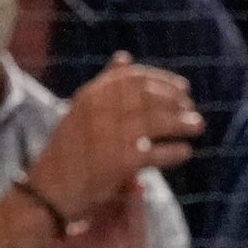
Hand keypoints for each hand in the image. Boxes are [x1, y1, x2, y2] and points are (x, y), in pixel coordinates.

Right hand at [32, 55, 197, 231]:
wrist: (49, 192)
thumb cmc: (73, 151)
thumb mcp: (84, 111)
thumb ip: (105, 85)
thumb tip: (124, 56)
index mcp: (89, 96)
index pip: (133, 78)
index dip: (164, 81)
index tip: (184, 89)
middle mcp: (97, 111)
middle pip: (149, 97)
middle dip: (176, 101)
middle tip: (192, 110)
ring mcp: (107, 135)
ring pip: (156, 121)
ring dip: (182, 122)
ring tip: (197, 126)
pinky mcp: (118, 162)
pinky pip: (155, 153)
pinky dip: (174, 151)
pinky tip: (185, 151)